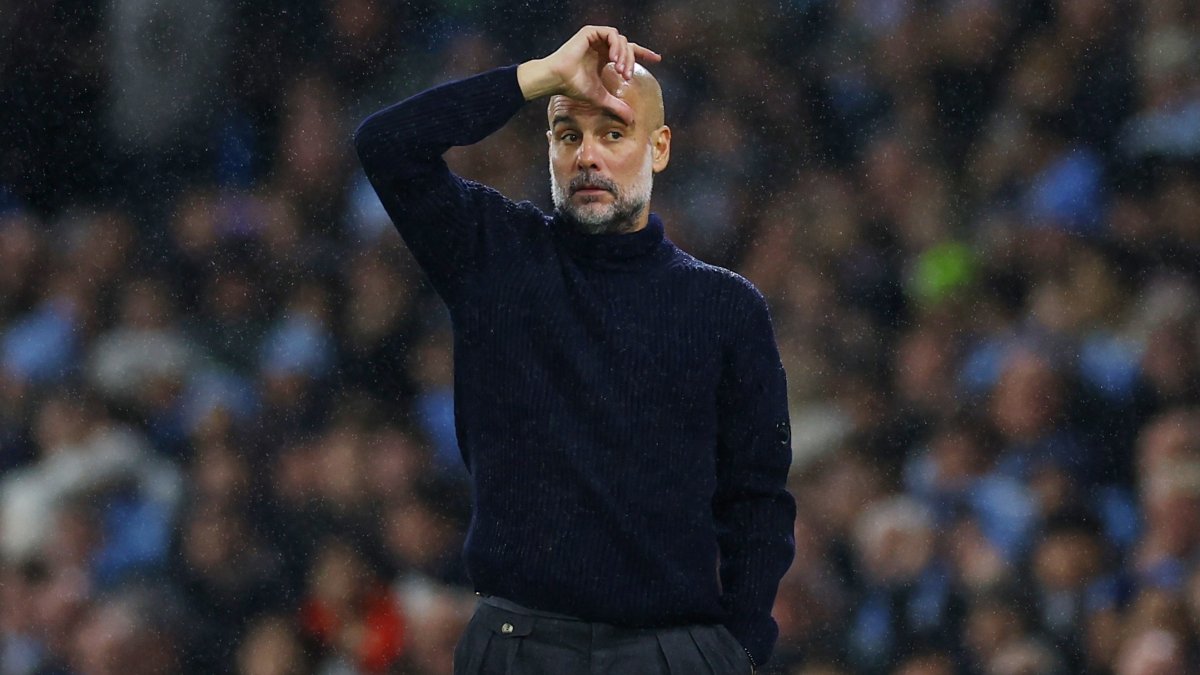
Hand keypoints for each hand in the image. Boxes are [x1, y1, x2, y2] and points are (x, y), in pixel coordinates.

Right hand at [518, 26, 660, 120]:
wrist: (557, 79)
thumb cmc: (573, 87)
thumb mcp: (600, 98)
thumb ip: (616, 105)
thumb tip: (631, 119)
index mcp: (604, 57)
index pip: (629, 51)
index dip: (644, 54)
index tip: (657, 59)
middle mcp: (601, 46)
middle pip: (628, 46)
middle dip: (632, 60)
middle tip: (627, 76)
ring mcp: (595, 38)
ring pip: (621, 40)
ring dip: (624, 55)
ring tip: (620, 70)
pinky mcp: (590, 32)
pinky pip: (611, 34)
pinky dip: (616, 46)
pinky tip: (613, 59)